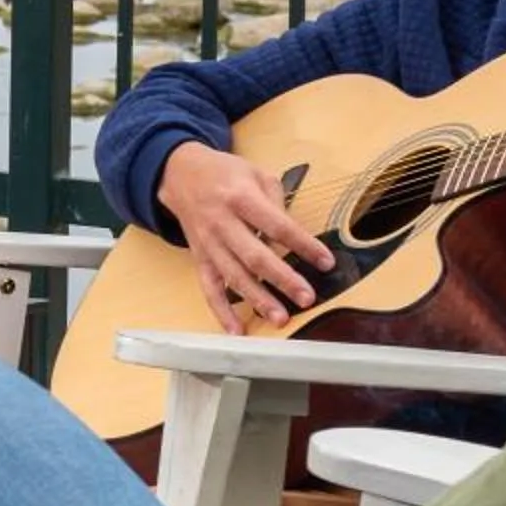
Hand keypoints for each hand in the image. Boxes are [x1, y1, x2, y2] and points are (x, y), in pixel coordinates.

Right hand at [153, 141, 336, 333]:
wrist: (179, 173)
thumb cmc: (225, 173)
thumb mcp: (256, 173)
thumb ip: (277, 203)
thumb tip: (293, 239)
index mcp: (240, 198)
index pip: (277, 226)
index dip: (303, 245)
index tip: (326, 262)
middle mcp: (222, 223)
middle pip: (255, 256)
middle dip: (282, 279)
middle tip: (306, 298)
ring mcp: (208, 243)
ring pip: (233, 276)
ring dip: (257, 299)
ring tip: (280, 319)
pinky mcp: (199, 258)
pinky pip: (209, 288)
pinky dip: (221, 311)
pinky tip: (236, 331)